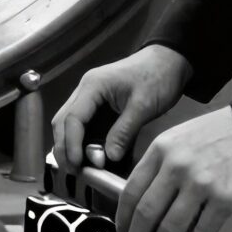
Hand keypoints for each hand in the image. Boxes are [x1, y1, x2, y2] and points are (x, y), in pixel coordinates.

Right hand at [51, 44, 191, 173]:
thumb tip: (108, 158)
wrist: (169, 61)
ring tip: (79, 167)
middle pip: (63, 121)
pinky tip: (88, 156)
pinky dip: (82, 141)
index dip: (71, 144)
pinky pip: (83, 125)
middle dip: (64, 147)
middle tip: (74, 170)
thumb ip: (124, 132)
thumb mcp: (143, 106)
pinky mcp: (98, 105)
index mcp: (93, 86)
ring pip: (69, 124)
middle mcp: (85, 90)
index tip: (77, 164)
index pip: (72, 118)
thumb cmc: (157, 77)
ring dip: (70, 145)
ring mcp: (90, 97)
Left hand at [118, 107, 231, 231]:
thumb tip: (141, 203)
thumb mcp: (177, 139)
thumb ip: (158, 166)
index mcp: (161, 149)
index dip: (122, 219)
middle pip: (146, 212)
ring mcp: (201, 183)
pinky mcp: (226, 198)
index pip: (130, 191)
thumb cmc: (217, 134)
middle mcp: (177, 165)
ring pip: (171, 227)